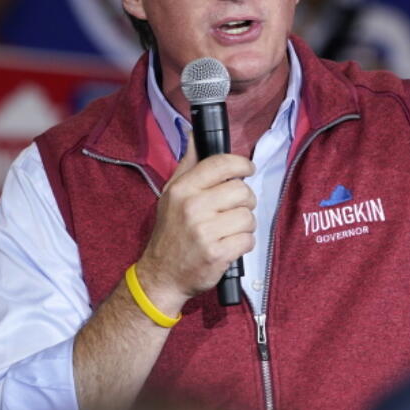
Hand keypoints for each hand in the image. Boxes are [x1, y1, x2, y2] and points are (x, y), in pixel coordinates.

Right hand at [134, 137, 255, 315]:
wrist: (162, 275)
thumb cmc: (170, 233)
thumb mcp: (171, 194)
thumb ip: (188, 164)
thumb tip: (195, 134)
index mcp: (183, 189)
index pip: (221, 165)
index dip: (241, 164)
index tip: (247, 169)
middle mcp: (193, 207)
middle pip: (241, 190)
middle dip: (245, 200)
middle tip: (235, 208)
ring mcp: (205, 232)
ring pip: (247, 216)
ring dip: (244, 224)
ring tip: (228, 230)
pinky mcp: (217, 254)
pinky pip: (247, 240)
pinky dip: (243, 244)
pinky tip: (228, 245)